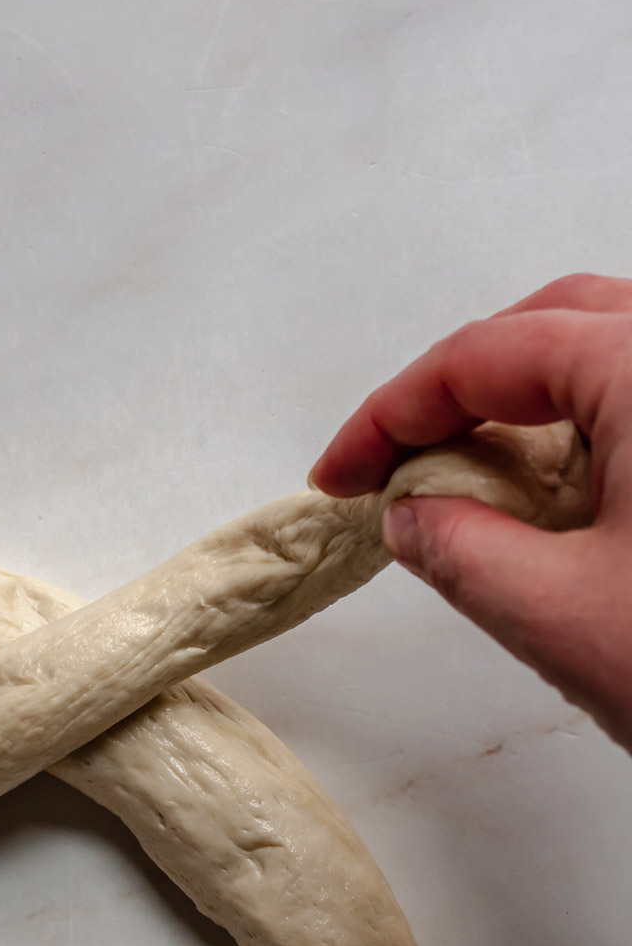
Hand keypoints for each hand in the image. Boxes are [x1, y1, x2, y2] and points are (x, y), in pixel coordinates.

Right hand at [309, 273, 631, 750]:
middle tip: (397, 468)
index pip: (485, 355)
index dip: (391, 415)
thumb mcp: (560, 618)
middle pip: (553, 327)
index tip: (340, 475)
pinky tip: (561, 510)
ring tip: (471, 492)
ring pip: (611, 360)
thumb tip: (411, 515)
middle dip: (462, 393)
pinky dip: (593, 440)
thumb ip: (457, 550)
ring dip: (530, 413)